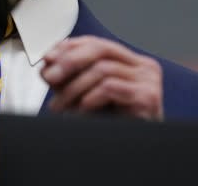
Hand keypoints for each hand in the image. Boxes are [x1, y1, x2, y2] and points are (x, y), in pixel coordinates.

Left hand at [41, 36, 163, 119]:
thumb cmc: (112, 126)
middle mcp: (144, 67)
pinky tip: (80, 110)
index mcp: (132, 63)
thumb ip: (71, 78)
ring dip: (74, 88)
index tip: (48, 58)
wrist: (133, 154)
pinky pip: (111, 88)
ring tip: (60, 107)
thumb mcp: (86, 96)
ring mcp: (149, 81)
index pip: (98, 43)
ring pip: (103, 70)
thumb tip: (48, 62)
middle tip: (50, 76)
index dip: (71, 47)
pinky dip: (90, 98)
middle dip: (70, 61)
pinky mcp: (148, 97)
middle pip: (102, 49)